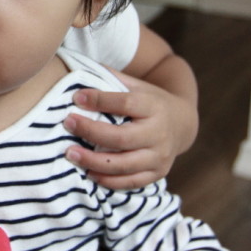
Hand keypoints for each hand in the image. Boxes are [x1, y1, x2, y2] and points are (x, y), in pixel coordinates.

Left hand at [63, 71, 197, 188]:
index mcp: (154, 106)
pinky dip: (108, 180)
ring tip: (70, 154)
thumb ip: (111, 79)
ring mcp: (160, 156)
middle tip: (67, 124)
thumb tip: (76, 68)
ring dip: (93, 161)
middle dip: (91, 132)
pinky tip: (88, 172)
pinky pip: (130, 182)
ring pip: (124, 164)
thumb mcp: (137, 86)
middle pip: (122, 137)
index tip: (76, 97)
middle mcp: (159, 133)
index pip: (126, 103)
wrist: (182, 124)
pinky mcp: (157, 173)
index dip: (100, 100)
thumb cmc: (150, 101)